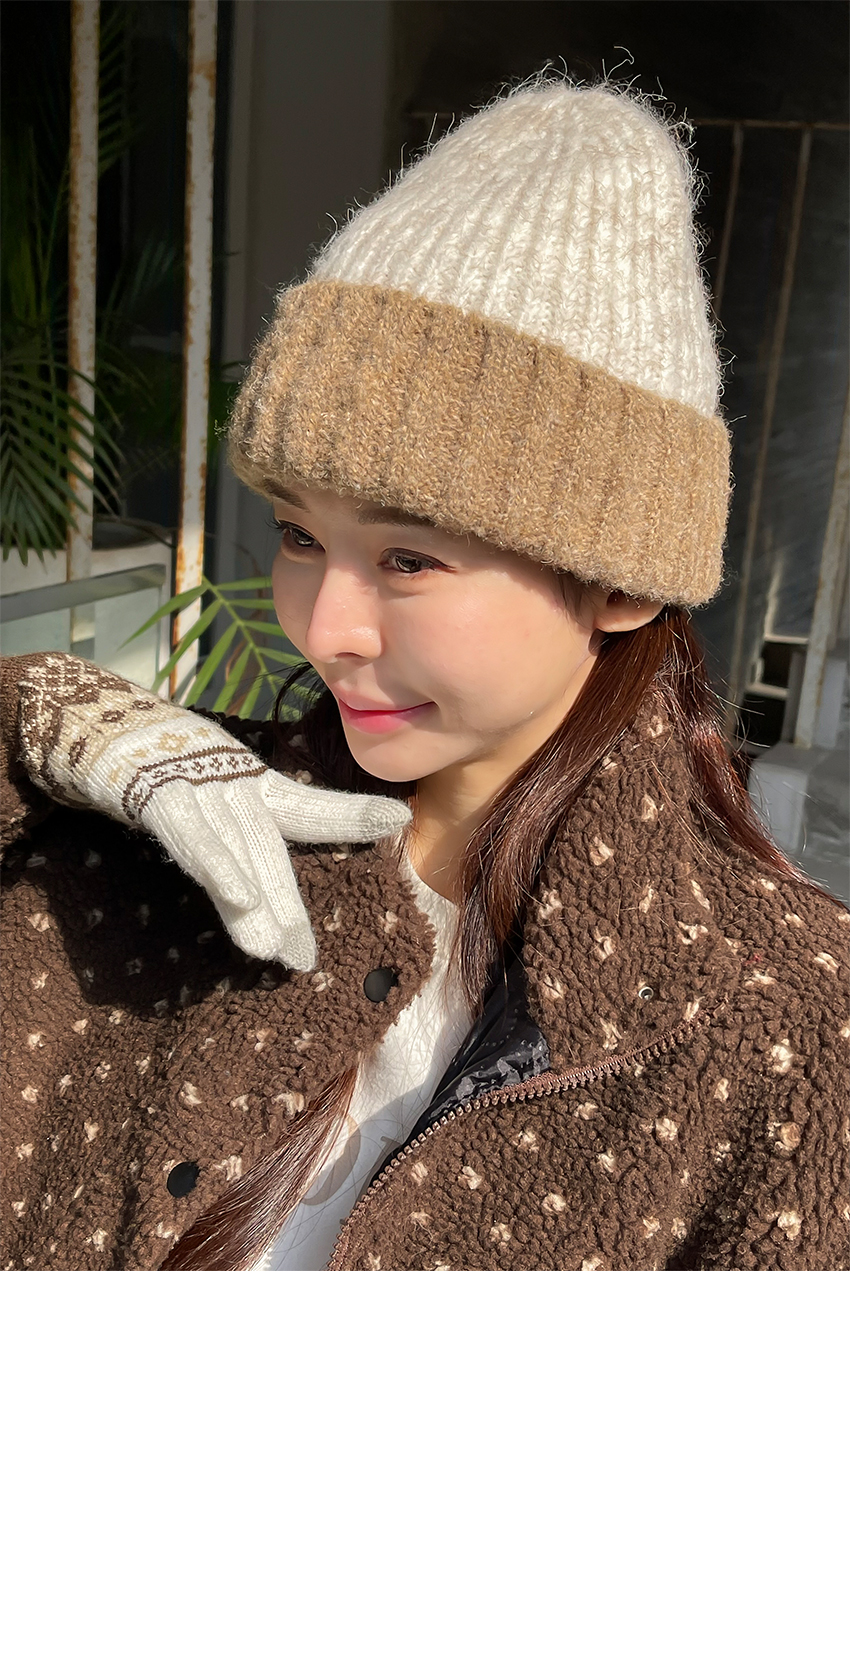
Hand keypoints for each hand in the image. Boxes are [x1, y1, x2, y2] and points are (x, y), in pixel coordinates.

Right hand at [17, 654, 411, 970]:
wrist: (100, 725)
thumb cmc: (167, 763)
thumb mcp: (220, 790)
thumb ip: (245, 827)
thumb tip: (270, 880)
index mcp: (250, 784)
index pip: (306, 806)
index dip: (350, 812)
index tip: (396, 817)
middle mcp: (233, 785)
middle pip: (268, 852)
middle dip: (287, 907)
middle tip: (302, 960)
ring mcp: (199, 788)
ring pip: (236, 851)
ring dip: (257, 902)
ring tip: (275, 950)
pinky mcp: (161, 794)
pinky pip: (193, 838)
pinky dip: (218, 868)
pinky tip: (238, 901)